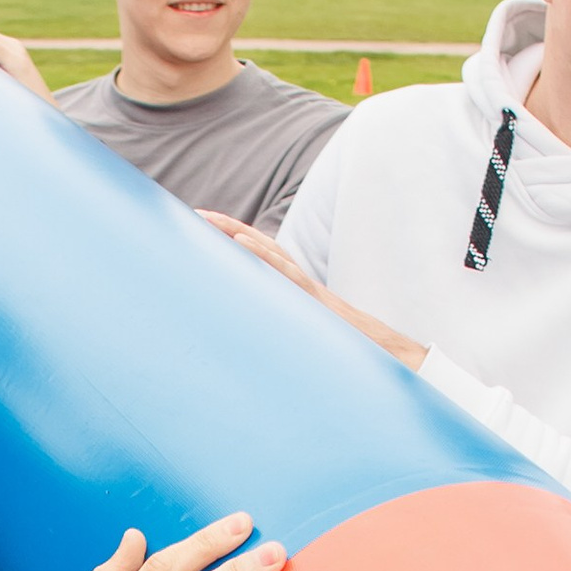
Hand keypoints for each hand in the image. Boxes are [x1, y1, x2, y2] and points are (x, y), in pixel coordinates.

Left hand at [198, 211, 426, 369]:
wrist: (377, 355)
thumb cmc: (337, 349)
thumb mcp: (298, 334)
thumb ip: (279, 326)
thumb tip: (250, 337)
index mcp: (290, 287)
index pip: (257, 256)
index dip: (230, 240)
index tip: (201, 228)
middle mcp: (295, 281)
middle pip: (257, 244)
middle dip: (224, 228)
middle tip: (193, 214)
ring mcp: (302, 286)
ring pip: (266, 251)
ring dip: (236, 233)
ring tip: (207, 220)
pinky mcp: (310, 297)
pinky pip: (283, 272)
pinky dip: (262, 255)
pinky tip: (238, 242)